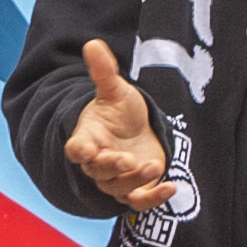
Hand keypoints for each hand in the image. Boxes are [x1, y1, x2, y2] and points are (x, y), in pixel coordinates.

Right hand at [62, 39, 168, 207]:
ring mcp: (116, 179)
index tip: (86, 149)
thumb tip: (93, 44)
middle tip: (128, 159)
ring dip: (135, 181)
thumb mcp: (115, 91)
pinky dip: (154, 199)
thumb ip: (103, 73)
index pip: (76, 150)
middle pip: (98, 171)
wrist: (135, 131)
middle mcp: (98, 163)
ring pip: (119, 188)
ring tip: (153, 166)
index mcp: (87, 139)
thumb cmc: (120, 112)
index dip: (80, 151)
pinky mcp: (135, 189)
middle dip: (113, 166)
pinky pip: (140, 201)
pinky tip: (171, 188)